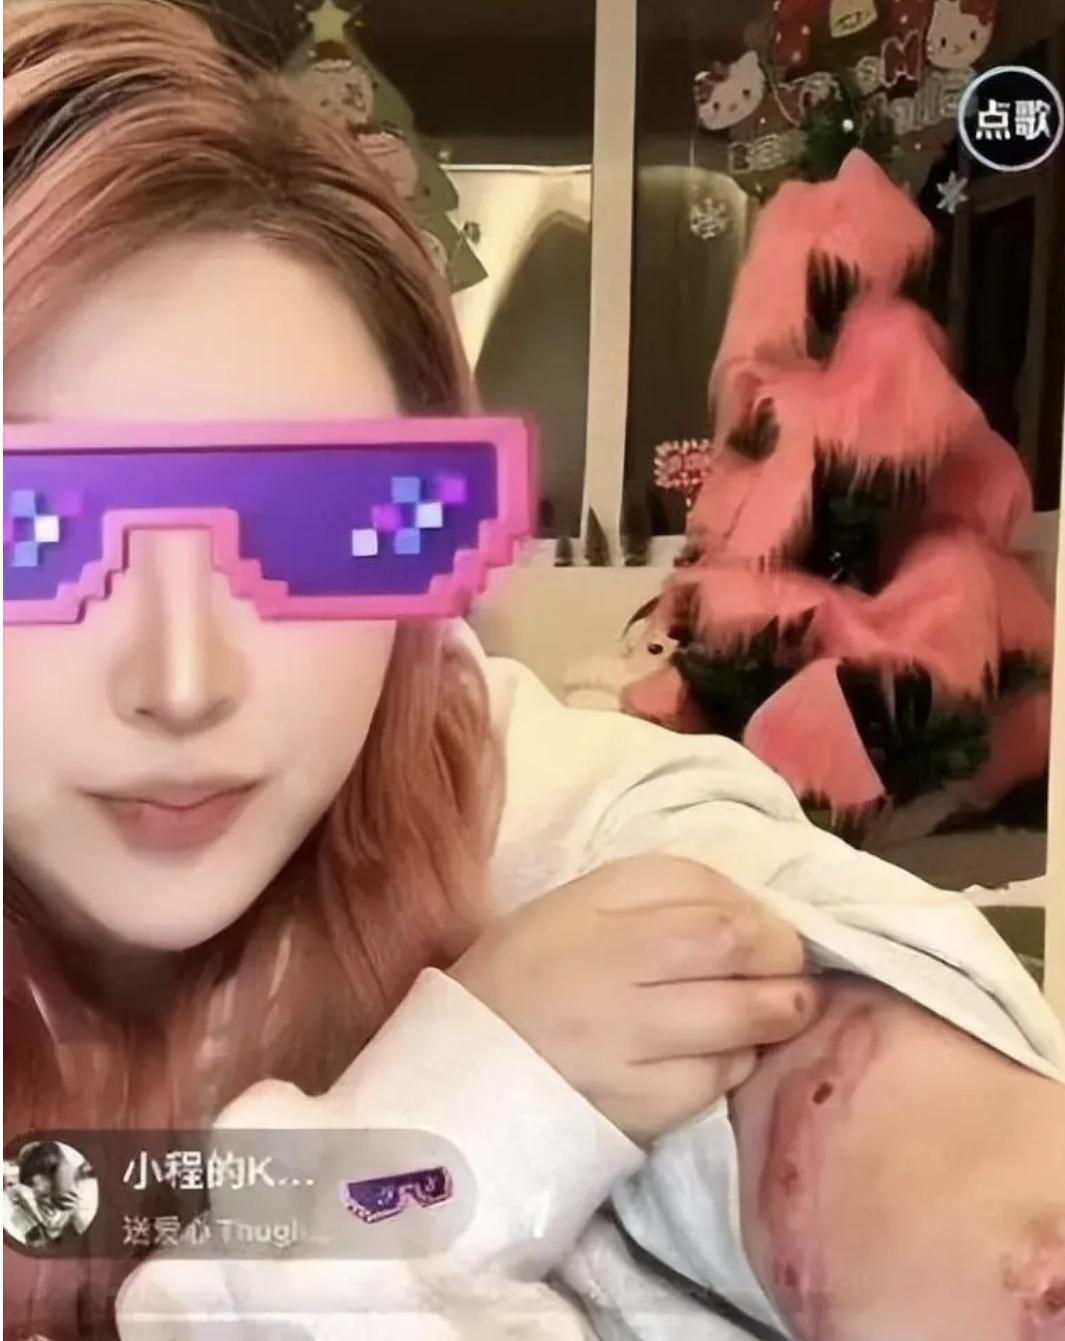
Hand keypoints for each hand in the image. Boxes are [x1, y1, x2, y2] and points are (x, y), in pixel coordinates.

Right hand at [450, 855, 821, 1144]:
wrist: (463, 1073)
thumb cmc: (529, 971)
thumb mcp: (583, 903)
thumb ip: (667, 890)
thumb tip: (754, 912)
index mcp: (596, 919)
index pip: (714, 915)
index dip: (766, 924)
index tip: (773, 931)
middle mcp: (610, 981)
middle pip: (734, 960)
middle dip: (786, 966)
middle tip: (794, 972)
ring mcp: (625, 1053)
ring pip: (739, 1028)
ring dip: (775, 1016)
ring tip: (776, 1009)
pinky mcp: (636, 1113)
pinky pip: (715, 1084)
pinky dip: (735, 1063)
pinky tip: (720, 1051)